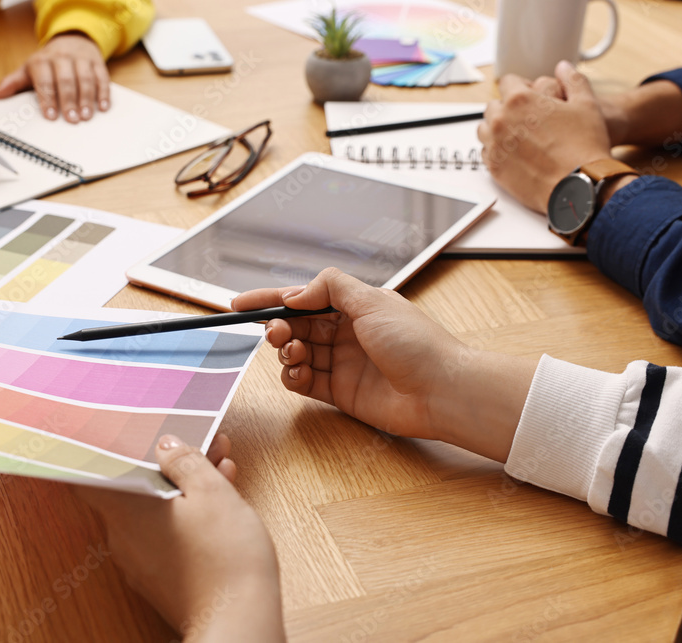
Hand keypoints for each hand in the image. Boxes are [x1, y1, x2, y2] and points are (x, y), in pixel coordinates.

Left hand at [0, 32, 109, 122]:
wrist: (72, 39)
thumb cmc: (48, 62)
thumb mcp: (29, 69)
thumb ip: (14, 83)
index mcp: (42, 61)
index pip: (44, 80)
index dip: (47, 98)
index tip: (50, 116)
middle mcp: (62, 58)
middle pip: (66, 80)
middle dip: (68, 101)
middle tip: (71, 120)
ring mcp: (81, 60)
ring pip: (85, 79)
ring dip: (86, 99)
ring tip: (86, 117)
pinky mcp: (97, 63)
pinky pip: (102, 77)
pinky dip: (103, 93)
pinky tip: (102, 107)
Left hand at [74, 434, 284, 641]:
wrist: (239, 620)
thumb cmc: (225, 557)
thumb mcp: (212, 490)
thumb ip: (185, 461)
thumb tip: (166, 446)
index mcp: (126, 511)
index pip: (90, 475)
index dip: (102, 449)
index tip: (111, 430)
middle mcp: (125, 538)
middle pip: (135, 488)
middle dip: (167, 462)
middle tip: (199, 443)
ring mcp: (143, 561)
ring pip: (157, 510)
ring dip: (184, 485)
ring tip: (221, 466)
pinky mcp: (163, 578)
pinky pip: (168, 534)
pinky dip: (188, 514)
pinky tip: (220, 502)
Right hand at [233, 268, 462, 439]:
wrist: (441, 391)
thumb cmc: (417, 343)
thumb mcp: (373, 300)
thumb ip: (331, 288)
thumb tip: (296, 292)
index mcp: (355, 306)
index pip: (303, 298)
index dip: (270, 299)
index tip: (240, 303)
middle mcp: (346, 333)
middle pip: (296, 326)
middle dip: (277, 326)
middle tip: (275, 331)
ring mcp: (342, 363)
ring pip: (296, 353)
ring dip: (285, 351)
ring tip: (292, 352)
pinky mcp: (340, 393)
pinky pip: (303, 382)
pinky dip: (292, 376)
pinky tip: (296, 373)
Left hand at [478, 61, 612, 212]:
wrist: (578, 187)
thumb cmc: (584, 147)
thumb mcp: (587, 105)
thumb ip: (573, 80)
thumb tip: (563, 67)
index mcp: (520, 100)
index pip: (507, 82)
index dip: (521, 86)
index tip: (529, 95)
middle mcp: (501, 121)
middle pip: (494, 105)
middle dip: (508, 108)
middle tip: (527, 119)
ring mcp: (494, 145)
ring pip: (485, 128)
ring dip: (498, 128)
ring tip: (520, 136)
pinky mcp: (493, 168)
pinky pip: (486, 151)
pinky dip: (497, 149)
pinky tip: (516, 153)